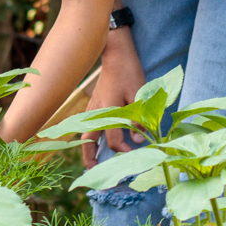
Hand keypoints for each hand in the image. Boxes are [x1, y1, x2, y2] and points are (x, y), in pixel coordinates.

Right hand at [81, 25, 146, 167]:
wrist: (115, 53)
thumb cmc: (128, 72)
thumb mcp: (139, 95)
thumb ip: (139, 119)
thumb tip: (140, 140)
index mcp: (108, 111)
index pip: (113, 140)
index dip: (124, 149)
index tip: (135, 153)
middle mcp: (96, 112)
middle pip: (88, 141)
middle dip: (89, 158)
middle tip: (93, 172)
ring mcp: (92, 108)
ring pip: (84, 134)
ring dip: (87, 149)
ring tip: (91, 162)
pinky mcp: (93, 104)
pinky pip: (87, 125)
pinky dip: (88, 137)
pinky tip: (94, 141)